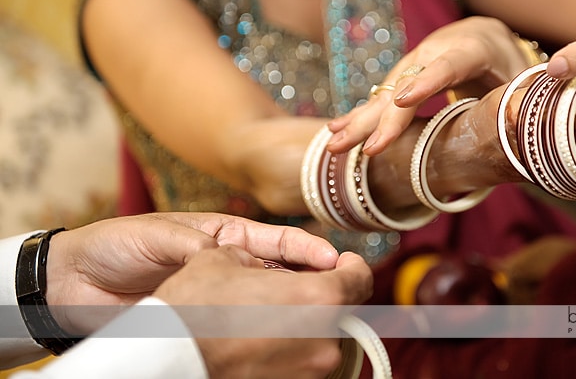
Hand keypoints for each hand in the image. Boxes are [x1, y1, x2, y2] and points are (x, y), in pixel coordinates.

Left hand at [45, 212, 342, 333]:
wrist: (72, 282)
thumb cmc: (116, 246)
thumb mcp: (159, 235)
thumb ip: (199, 248)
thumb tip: (238, 264)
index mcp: (224, 235)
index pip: (276, 241)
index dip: (307, 250)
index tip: (335, 261)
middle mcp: (229, 265)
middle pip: (280, 274)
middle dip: (311, 281)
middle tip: (339, 293)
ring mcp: (219, 296)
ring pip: (266, 303)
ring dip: (291, 309)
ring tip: (318, 319)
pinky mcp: (203, 322)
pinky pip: (238, 328)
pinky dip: (260, 334)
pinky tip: (279, 342)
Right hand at [154, 247, 372, 378]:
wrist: (169, 359)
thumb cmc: (196, 307)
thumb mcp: (225, 258)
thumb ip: (262, 255)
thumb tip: (263, 261)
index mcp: (318, 297)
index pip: (360, 277)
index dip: (352, 264)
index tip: (341, 261)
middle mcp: (324, 338)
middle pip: (343, 310)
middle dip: (326, 295)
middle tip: (299, 286)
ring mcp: (310, 369)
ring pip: (324, 337)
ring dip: (307, 323)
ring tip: (271, 314)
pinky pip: (303, 360)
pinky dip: (291, 347)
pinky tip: (261, 337)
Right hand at [326, 16, 529, 154]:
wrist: (490, 38)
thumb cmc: (514, 67)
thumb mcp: (526, 81)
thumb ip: (523, 99)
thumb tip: (523, 123)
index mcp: (475, 47)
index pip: (450, 64)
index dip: (426, 81)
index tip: (402, 101)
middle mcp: (439, 49)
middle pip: (407, 81)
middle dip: (378, 115)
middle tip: (351, 142)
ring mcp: (419, 60)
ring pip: (388, 90)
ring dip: (361, 118)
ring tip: (334, 141)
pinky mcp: (407, 74)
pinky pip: (384, 95)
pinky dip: (364, 115)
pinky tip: (339, 129)